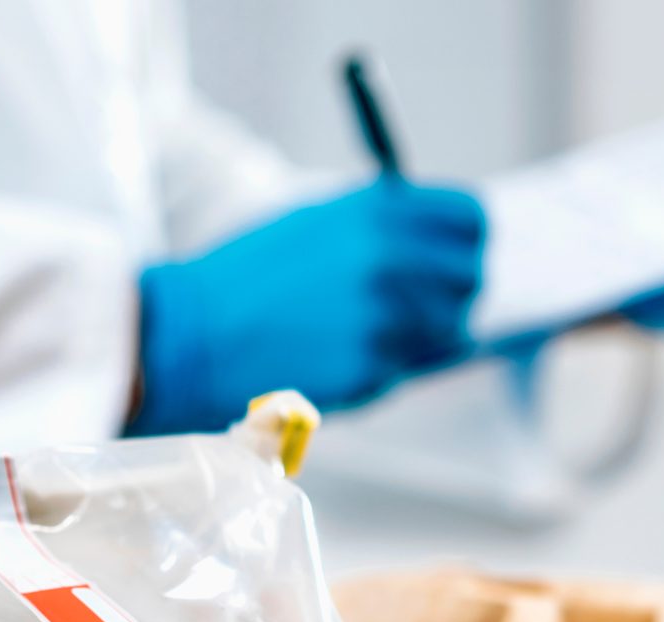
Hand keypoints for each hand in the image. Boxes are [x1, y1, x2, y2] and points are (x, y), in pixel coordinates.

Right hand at [127, 180, 484, 435]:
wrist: (192, 335)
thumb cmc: (251, 277)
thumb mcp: (318, 224)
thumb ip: (385, 227)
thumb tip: (445, 246)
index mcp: (376, 210)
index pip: (470, 218)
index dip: (468, 237)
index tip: (457, 250)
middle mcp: (389, 258)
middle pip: (470, 276)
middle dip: (452, 291)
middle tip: (417, 302)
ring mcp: (384, 316)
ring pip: (447, 331)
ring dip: (419, 334)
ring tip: (360, 329)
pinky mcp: (372, 368)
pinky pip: (405, 368)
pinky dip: (382, 366)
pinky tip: (335, 355)